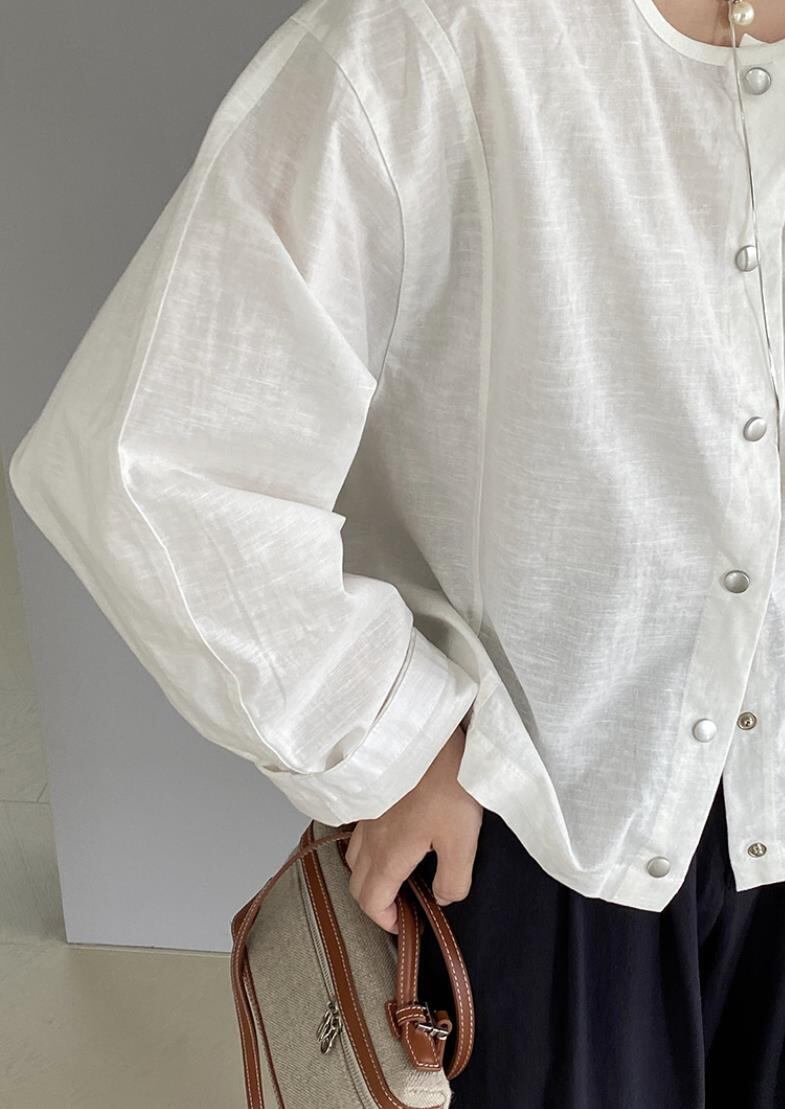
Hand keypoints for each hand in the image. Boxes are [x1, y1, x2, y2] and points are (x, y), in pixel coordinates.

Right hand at [343, 722, 483, 933]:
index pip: (371, 902)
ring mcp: (366, 815)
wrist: (429, 734)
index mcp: (388, 856)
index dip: (386, 920)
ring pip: (355, 856)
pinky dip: (369, 846)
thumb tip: (441, 898)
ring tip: (397, 872)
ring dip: (370, 873)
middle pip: (357, 883)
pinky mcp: (372, 796)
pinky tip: (392, 835)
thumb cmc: (447, 785)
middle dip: (375, 901)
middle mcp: (370, 838)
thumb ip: (453, 880)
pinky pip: (359, 831)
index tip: (406, 923)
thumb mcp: (462, 840)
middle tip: (403, 904)